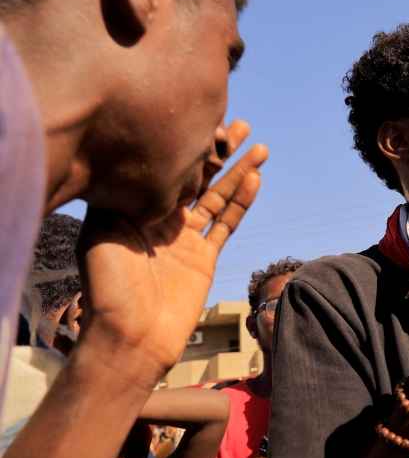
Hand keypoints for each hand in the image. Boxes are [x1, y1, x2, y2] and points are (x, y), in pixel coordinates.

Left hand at [76, 123, 267, 377]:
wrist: (131, 338)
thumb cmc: (108, 289)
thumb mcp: (100, 233)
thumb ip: (121, 197)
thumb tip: (133, 160)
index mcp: (135, 210)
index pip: (167, 168)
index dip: (187, 145)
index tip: (204, 119)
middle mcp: (161, 220)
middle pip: (196, 177)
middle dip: (218, 151)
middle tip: (239, 124)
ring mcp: (184, 240)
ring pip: (218, 197)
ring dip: (238, 172)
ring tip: (259, 147)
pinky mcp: (204, 258)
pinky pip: (226, 224)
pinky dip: (242, 201)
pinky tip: (255, 179)